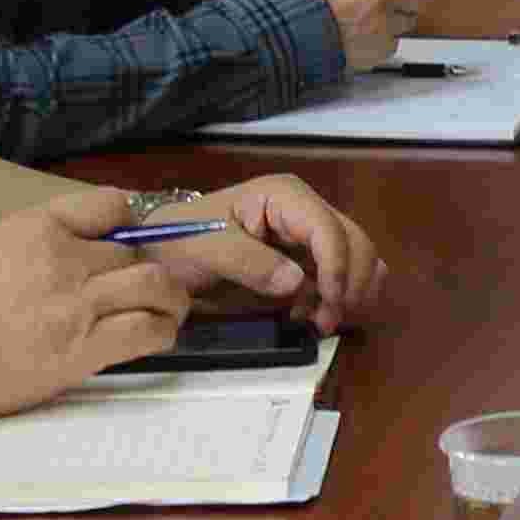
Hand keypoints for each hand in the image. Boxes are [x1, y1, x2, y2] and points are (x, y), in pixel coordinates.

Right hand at [0, 189, 205, 416]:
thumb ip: (42, 239)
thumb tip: (90, 243)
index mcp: (37, 226)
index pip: (113, 203)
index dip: (129, 226)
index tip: (129, 246)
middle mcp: (64, 258)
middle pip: (138, 252)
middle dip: (147, 269)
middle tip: (148, 290)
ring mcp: (76, 304)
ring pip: (156, 285)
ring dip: (170, 298)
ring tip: (167, 309)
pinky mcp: (83, 349)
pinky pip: (148, 329)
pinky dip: (162, 330)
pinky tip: (156, 335)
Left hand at [181, 173, 385, 328]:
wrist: (162, 253)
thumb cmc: (180, 242)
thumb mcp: (206, 249)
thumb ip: (250, 262)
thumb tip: (297, 283)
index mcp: (285, 197)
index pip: (328, 230)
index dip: (337, 268)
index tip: (330, 305)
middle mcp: (305, 210)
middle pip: (354, 242)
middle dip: (350, 283)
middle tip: (325, 322)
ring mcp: (308, 234)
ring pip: (357, 258)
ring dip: (349, 292)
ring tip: (319, 320)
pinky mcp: (306, 258)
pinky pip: (341, 275)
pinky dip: (338, 297)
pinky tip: (310, 314)